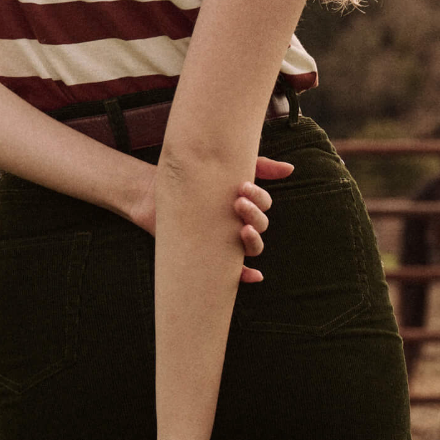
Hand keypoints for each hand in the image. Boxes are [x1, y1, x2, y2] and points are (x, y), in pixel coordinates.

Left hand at [129, 158, 293, 283]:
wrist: (149, 190)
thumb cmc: (188, 176)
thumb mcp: (220, 165)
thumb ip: (256, 164)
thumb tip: (289, 168)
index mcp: (241, 203)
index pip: (263, 206)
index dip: (259, 200)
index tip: (243, 188)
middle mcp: (235, 223)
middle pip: (260, 226)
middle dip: (254, 215)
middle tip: (237, 202)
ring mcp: (223, 240)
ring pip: (251, 248)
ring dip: (253, 241)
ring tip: (243, 229)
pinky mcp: (207, 253)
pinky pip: (231, 272)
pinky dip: (245, 275)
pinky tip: (254, 275)